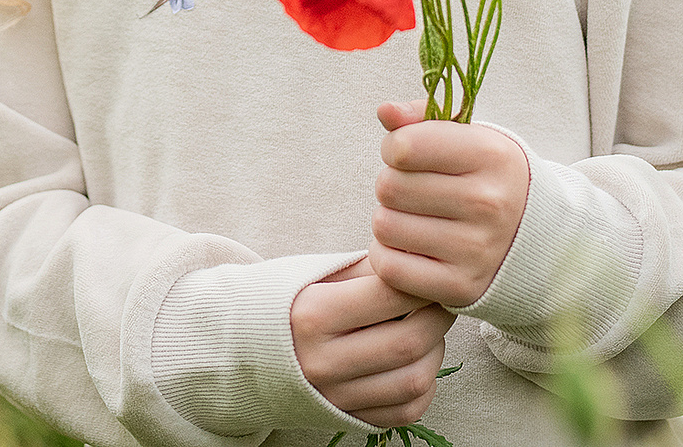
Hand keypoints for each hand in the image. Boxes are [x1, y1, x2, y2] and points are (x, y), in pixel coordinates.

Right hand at [289, 256, 452, 427]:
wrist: (243, 351)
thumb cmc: (285, 304)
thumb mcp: (315, 275)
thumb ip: (367, 269)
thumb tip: (418, 263)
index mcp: (311, 316)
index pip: (388, 296)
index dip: (420, 284)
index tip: (428, 275)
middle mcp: (322, 362)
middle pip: (407, 341)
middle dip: (437, 317)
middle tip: (440, 301)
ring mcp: (335, 397)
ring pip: (414, 380)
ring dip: (435, 351)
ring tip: (427, 330)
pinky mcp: (348, 419)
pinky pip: (407, 410)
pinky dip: (424, 385)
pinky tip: (415, 361)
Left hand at [364, 101, 531, 310]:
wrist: (541, 241)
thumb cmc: (491, 180)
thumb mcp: (471, 138)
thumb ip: (423, 118)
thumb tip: (383, 110)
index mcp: (491, 156)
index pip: (404, 146)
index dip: (395, 148)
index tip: (410, 155)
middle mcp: (487, 203)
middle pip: (389, 187)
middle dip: (392, 185)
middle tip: (414, 192)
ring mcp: (476, 249)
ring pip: (385, 226)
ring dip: (390, 221)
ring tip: (415, 218)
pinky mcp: (462, 287)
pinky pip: (390, 268)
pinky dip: (389, 257)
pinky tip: (409, 247)